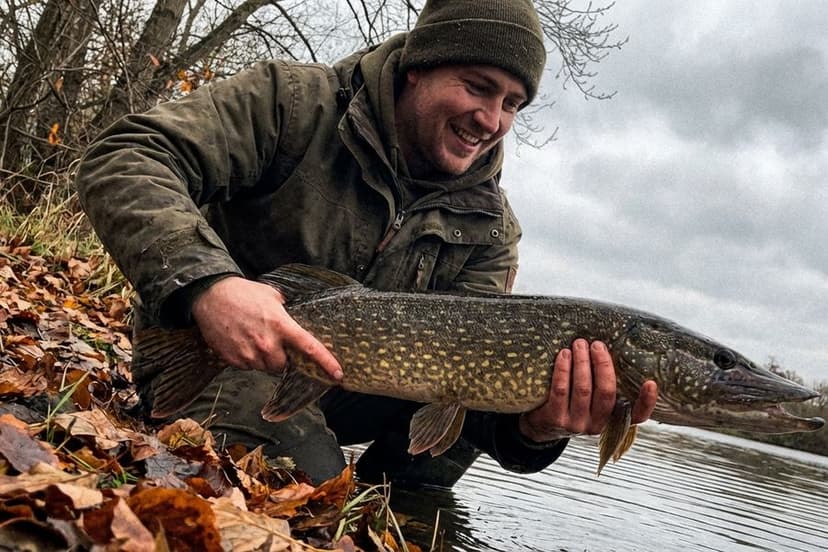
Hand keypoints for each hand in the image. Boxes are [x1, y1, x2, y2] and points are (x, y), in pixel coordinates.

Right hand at [191, 276, 342, 379]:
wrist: (210, 295)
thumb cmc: (244, 293)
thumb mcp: (273, 295)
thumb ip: (288, 312)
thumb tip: (300, 320)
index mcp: (281, 325)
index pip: (309, 348)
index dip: (326, 363)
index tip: (338, 374)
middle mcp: (267, 343)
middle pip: (283, 366)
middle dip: (282, 358)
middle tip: (274, 343)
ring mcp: (248, 353)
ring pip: (265, 367)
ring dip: (264, 358)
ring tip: (254, 338)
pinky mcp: (233, 359)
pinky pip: (247, 366)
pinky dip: (248, 358)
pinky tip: (241, 341)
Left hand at [518, 338, 657, 441]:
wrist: (541, 425)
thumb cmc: (572, 402)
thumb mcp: (592, 400)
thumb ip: (603, 383)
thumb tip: (610, 345)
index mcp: (612, 420)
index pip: (637, 416)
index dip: (646, 402)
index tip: (651, 382)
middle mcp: (597, 426)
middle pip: (606, 393)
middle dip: (602, 365)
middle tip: (597, 344)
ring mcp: (576, 425)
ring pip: (583, 389)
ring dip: (582, 362)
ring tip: (579, 343)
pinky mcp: (556, 419)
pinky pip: (561, 390)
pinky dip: (563, 369)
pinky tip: (563, 355)